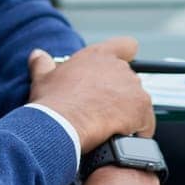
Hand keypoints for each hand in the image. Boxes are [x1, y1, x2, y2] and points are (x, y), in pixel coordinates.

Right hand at [27, 37, 154, 149]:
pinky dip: (137, 132)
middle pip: (130, 80)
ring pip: (138, 102)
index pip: (126, 45)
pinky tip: (121, 139)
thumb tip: (37, 55)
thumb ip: (43, 64)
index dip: (126, 56)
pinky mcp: (141, 108)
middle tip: (102, 111)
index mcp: (98, 56)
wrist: (62, 126)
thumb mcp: (43, 79)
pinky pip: (146, 122)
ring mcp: (133, 87)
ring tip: (109, 129)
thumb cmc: (53, 103)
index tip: (119, 71)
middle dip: (120, 95)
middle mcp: (119, 68)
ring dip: (128, 114)